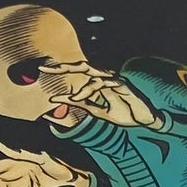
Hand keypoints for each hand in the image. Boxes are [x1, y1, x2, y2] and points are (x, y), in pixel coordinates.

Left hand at [39, 60, 157, 127]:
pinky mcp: (124, 85)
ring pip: (94, 75)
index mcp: (98, 81)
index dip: (60, 69)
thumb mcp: (96, 111)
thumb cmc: (124, 113)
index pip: (77, 71)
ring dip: (81, 88)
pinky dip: (93, 90)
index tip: (42, 69)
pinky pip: (106, 84)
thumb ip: (79, 104)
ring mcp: (115, 79)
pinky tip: (83, 98)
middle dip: (64, 67)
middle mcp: (105, 76)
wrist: (145, 121)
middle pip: (82, 66)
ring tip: (72, 99)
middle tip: (45, 68)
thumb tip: (56, 101)